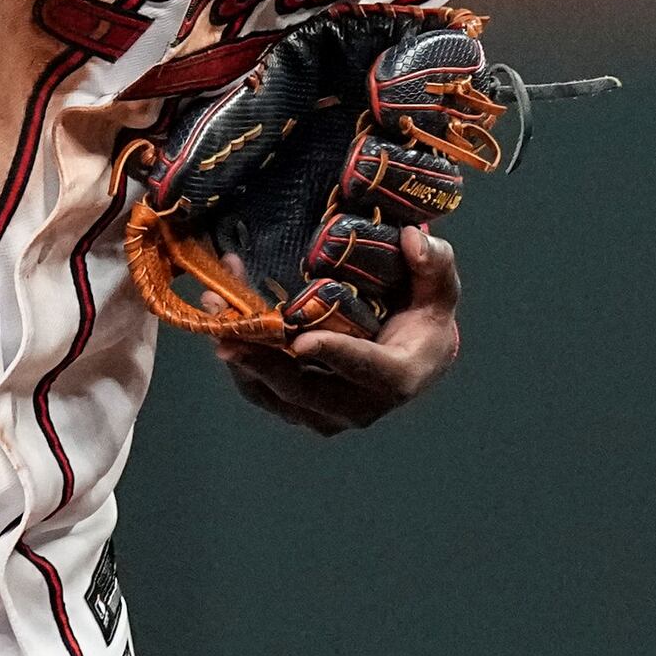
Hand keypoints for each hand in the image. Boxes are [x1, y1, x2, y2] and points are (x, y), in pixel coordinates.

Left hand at [217, 225, 459, 435]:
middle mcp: (360, 406)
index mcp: (398, 377)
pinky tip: (220, 320)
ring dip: (241, 356)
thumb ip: (434, 263)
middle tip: (231, 330)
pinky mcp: (300, 409)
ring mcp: (327, 414)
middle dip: (265, 360)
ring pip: (275, 393)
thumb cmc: (424, 317)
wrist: (412, 357)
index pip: (367, 370)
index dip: (336, 356)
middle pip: (307, 391)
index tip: (304, 340)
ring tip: (216, 314)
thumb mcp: (439, 288)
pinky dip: (238, 359)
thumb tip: (415, 241)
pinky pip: (262, 390)